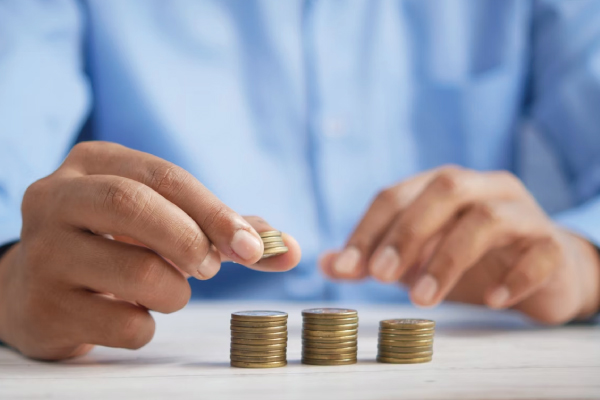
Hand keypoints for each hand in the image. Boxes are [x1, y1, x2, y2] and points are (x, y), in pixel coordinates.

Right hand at [0, 142, 300, 359]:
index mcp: (93, 163)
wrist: (38, 288)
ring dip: (174, 292)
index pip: (164, 176)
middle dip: (191, 241)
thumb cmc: (116, 244)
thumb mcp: (161, 219)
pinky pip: (124, 325)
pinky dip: (147, 326)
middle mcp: (56, 198)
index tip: (252, 247)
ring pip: (138, 273)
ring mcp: (42, 254)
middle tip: (210, 268)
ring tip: (164, 290)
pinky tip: (129, 313)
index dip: (215, 212)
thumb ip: (224, 230)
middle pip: (135, 206)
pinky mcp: (42, 308)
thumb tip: (290, 249)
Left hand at [321, 166, 599, 323]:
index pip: (396, 194)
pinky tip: (491, 300)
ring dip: (448, 259)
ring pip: (487, 218)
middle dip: (407, 232)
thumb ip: (373, 258)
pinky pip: (538, 253)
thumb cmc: (471, 259)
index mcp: (443, 186)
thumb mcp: (416, 258)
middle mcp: (483, 188)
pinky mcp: (553, 245)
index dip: (368, 229)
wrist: (544, 270)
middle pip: (444, 189)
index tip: (346, 268)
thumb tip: (326, 264)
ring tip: (423, 299)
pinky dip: (513, 277)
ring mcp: (522, 213)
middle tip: (380, 276)